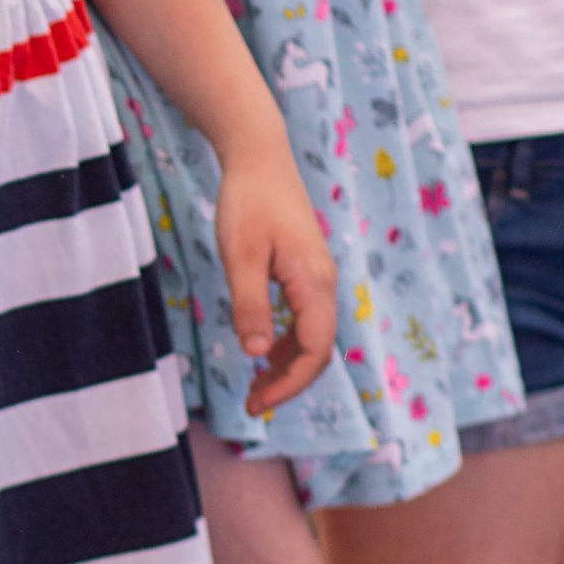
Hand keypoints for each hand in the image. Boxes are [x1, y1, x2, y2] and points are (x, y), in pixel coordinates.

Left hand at [214, 129, 336, 418]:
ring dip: (287, 366)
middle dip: (288, 382)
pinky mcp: (305, 271)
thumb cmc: (247, 202)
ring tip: (254, 388)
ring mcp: (317, 278)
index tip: (259, 403)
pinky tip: (261, 352)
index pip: (315, 350)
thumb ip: (249, 304)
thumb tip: (256, 354)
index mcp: (313, 283)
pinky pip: (304, 319)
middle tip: (252, 405)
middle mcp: (324, 284)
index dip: (290, 384)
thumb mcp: (239, 255)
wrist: (260, 157)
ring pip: (312, 337)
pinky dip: (286, 342)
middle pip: (318, 350)